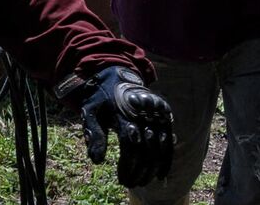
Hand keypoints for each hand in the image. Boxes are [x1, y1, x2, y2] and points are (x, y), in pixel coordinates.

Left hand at [75, 66, 174, 186]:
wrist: (116, 74)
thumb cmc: (100, 97)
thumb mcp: (90, 111)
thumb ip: (94, 134)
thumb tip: (97, 161)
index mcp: (124, 111)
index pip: (131, 144)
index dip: (128, 165)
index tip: (122, 179)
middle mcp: (144, 112)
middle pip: (147, 148)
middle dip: (140, 170)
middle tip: (131, 183)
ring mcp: (157, 113)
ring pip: (160, 147)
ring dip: (153, 168)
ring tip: (143, 181)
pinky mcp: (165, 115)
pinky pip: (169, 140)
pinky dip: (166, 159)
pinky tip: (160, 174)